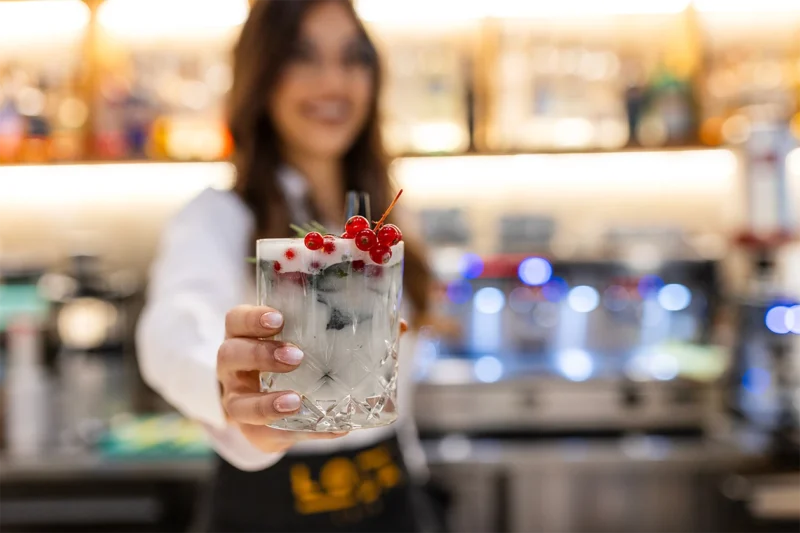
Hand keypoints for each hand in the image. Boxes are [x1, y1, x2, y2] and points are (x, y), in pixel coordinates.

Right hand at [217, 305, 346, 453]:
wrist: (272, 406)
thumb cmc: (291, 361)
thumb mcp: (306, 341)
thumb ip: (340, 331)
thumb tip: (395, 323)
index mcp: (244, 337)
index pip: (236, 320)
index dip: (252, 318)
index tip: (279, 318)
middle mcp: (233, 369)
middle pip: (230, 355)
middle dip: (260, 355)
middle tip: (295, 357)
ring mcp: (237, 401)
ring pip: (238, 404)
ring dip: (267, 404)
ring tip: (295, 402)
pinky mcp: (253, 431)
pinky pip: (267, 435)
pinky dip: (299, 433)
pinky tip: (328, 429)